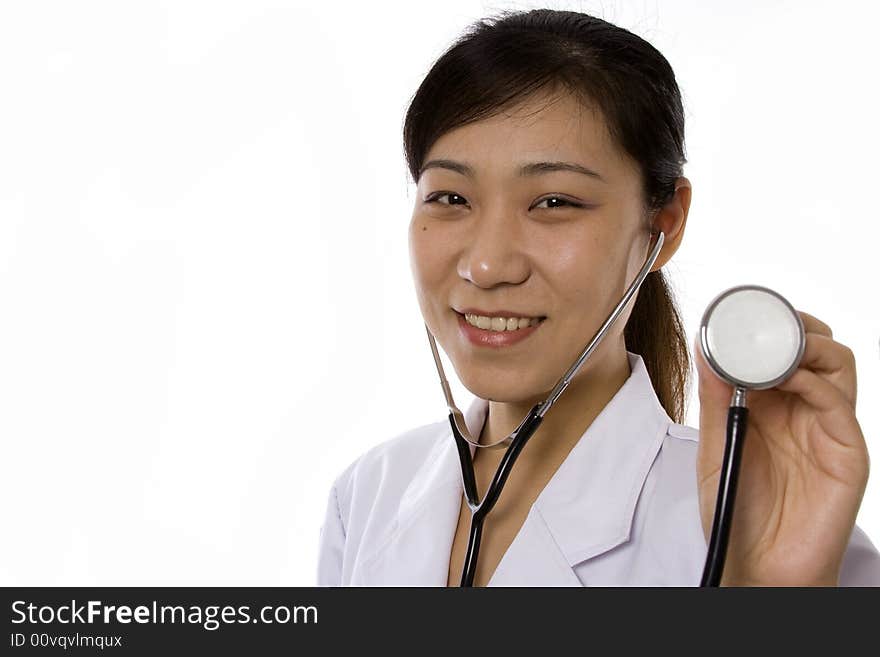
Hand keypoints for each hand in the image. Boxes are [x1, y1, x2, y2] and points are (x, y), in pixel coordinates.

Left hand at [694, 310, 868, 585]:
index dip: (766, 325)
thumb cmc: (738, 511)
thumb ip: (715, 399)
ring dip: (808, 346)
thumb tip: (704, 348)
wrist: (757, 566)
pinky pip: (840, 405)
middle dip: (793, 325)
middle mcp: (804, 411)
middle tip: (763, 324)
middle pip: (817, 347)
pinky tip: (787, 380)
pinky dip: (815, 382)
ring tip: (774, 350)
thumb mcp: (715, 447)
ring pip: (838, 365)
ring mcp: (828, 430)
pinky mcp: (847, 453)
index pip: (780, 349)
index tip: (736, 313)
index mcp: (772, 406)